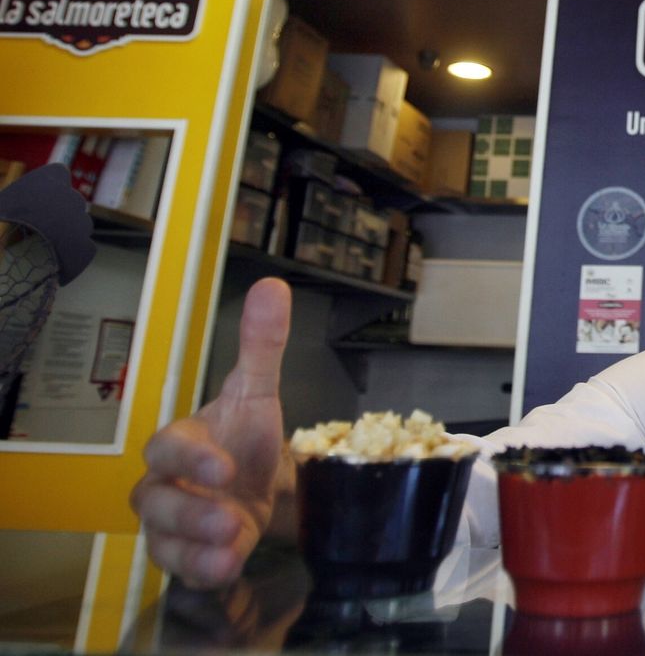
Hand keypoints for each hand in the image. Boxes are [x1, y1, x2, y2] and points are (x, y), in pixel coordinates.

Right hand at [131, 278, 292, 588]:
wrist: (259, 478)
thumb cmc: (243, 435)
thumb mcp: (256, 391)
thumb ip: (261, 345)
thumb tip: (271, 288)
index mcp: (179, 444)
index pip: (168, 448)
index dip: (190, 459)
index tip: (223, 466)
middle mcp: (169, 486)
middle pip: (157, 503)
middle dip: (190, 513)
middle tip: (229, 518)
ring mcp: (178, 525)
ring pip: (166, 542)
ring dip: (195, 549)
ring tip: (231, 550)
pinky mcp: (194, 555)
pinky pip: (188, 569)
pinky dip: (205, 571)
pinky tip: (229, 567)